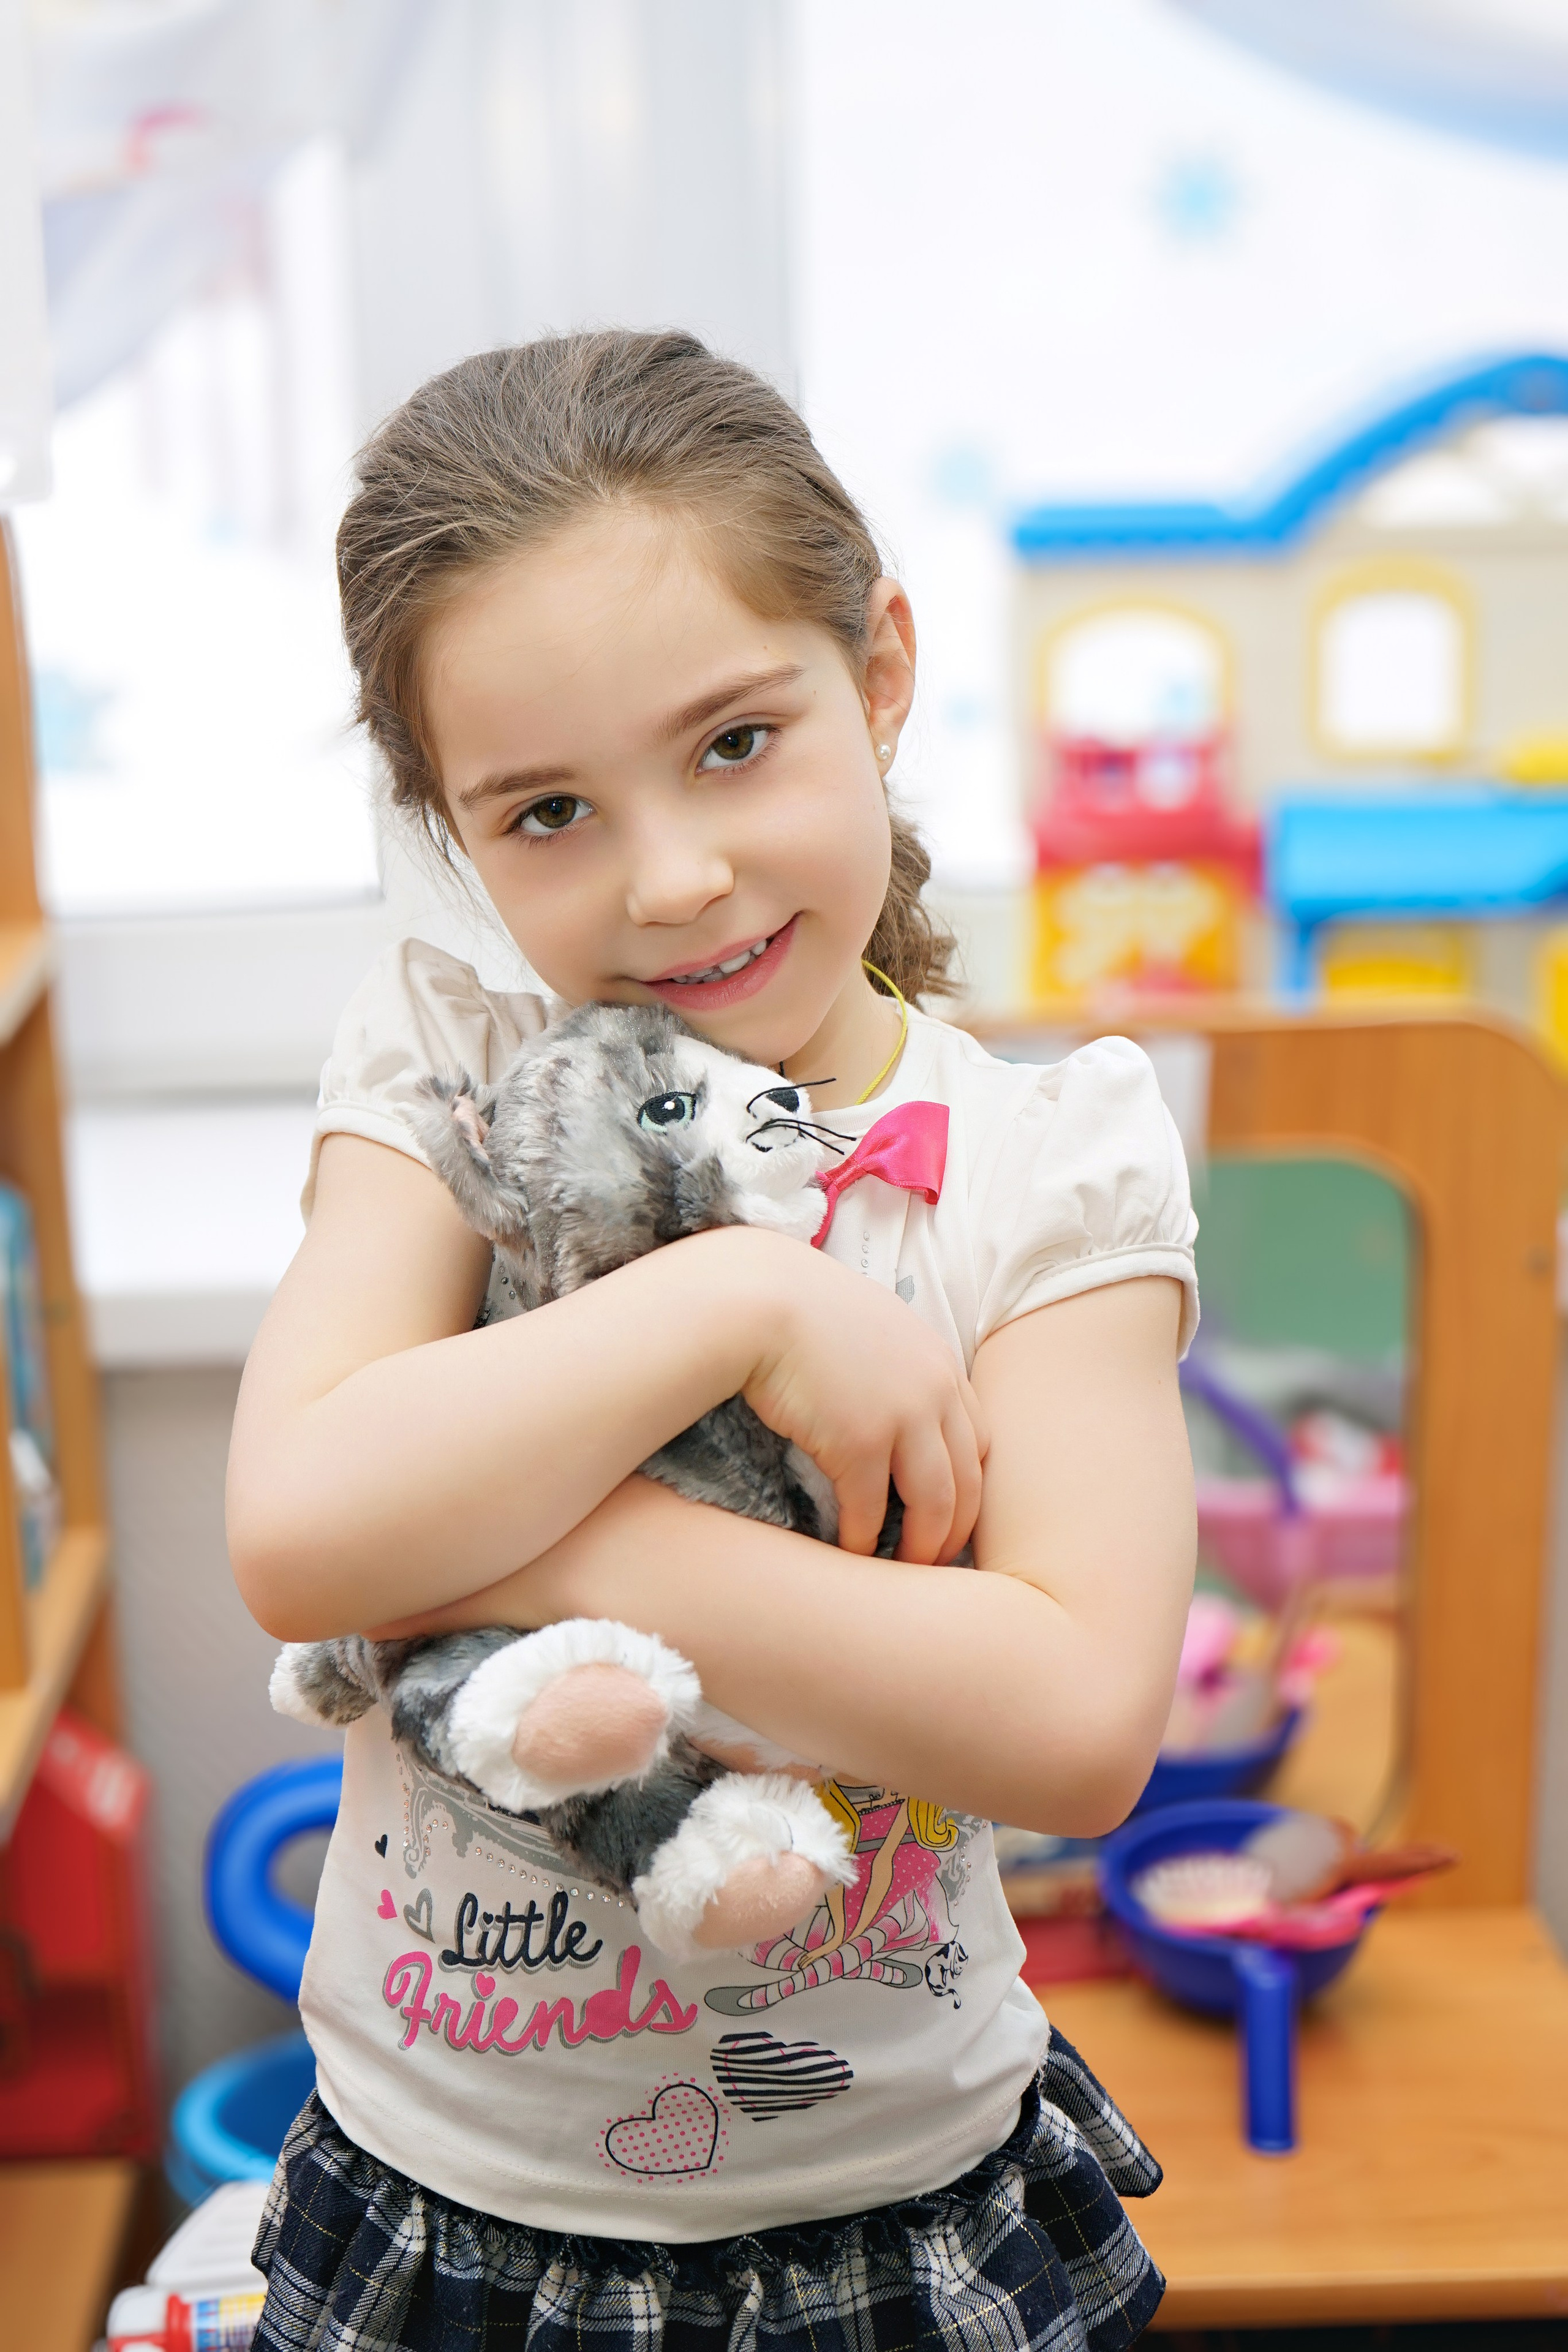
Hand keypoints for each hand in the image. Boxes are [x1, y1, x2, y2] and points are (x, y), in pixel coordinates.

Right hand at [729, 1232, 987, 1562]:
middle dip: (957, 1529)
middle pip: (968, 1480)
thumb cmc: (799, 1308)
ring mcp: (902, 1417)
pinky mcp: (860, 1442)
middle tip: (937, 1561)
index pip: (978, 1439)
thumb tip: (886, 1400)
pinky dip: (864, 1539)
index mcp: (939, 1363)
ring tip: (904, 1571)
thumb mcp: (870, 1325)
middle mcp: (934, 1391)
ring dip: (922, 1546)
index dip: (969, 1484)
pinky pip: (872, 1510)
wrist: (758, 1298)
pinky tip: (851, 1554)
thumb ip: (894, 1363)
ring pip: (934, 1504)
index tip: (952, 1513)